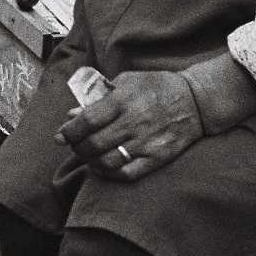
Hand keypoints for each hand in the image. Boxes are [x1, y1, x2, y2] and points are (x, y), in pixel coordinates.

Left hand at [56, 69, 204, 181]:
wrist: (196, 100)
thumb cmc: (156, 86)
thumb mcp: (126, 81)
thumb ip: (98, 97)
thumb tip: (72, 114)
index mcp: (123, 100)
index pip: (87, 120)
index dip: (69, 131)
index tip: (60, 136)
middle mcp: (133, 122)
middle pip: (94, 143)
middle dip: (77, 148)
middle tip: (74, 146)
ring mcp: (146, 141)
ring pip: (107, 161)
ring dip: (90, 162)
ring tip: (87, 157)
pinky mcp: (158, 157)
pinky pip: (128, 173)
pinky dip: (110, 174)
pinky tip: (104, 167)